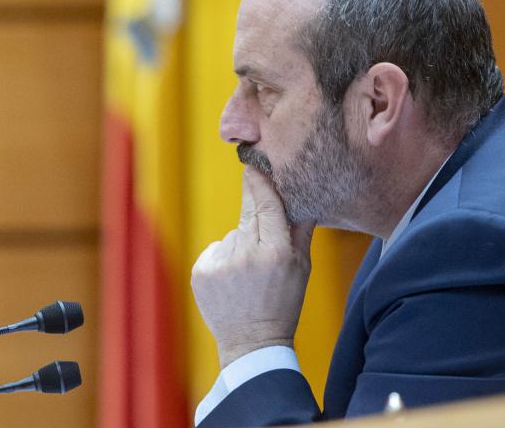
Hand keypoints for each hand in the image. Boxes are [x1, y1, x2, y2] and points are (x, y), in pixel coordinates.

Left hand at [192, 167, 315, 367]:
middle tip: (257, 194)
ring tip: (250, 272)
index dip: (260, 180)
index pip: (266, 202)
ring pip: (234, 234)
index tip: (255, 162)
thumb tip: (301, 192)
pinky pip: (217, 249)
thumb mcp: (303, 266)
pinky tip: (233, 279)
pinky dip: (224, 258)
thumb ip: (301, 227)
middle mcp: (246, 253)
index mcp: (275, 251)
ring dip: (242, 243)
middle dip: (254, 203)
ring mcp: (220, 263)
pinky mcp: (201, 270)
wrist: (252, 343)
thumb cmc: (283, 302)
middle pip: (248, 212)